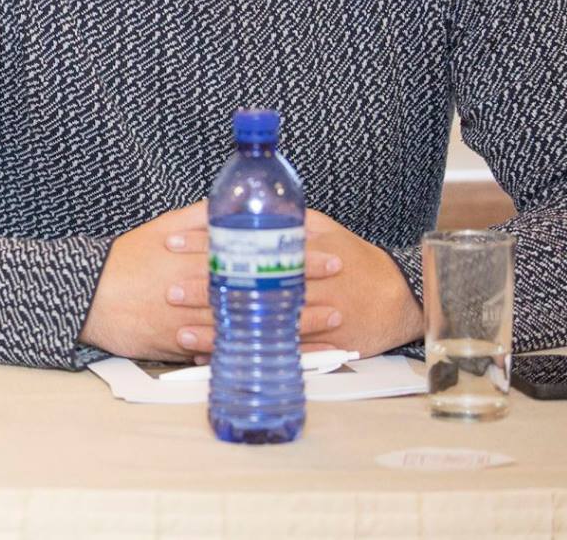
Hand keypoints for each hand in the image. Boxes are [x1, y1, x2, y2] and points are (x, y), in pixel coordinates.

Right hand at [80, 201, 345, 360]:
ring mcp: (196, 320)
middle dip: (304, 287)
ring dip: (295, 321)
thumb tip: (225, 205)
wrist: (91, 296)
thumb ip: (196, 219)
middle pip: (262, 288)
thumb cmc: (126, 260)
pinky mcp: (188, 346)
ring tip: (332, 321)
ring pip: (255, 321)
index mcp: (198, 257)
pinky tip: (291, 355)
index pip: (258, 254)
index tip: (327, 250)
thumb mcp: (160, 229)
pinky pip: (235, 351)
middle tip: (342, 287)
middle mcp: (201, 289)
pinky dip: (264, 352)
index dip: (294, 254)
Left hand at [162, 209, 422, 357]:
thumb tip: (240, 206)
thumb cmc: (354, 257)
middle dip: (204, 290)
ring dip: (219, 330)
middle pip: (245, 287)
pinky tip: (219, 359)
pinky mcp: (318, 347)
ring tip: (181, 333)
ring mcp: (310, 318)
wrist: (398, 297)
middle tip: (168, 291)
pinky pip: (273, 354)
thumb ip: (283, 220)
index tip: (171, 242)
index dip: (205, 243)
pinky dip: (246, 356)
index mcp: (298, 249)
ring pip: (256, 325)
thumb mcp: (322, 228)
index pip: (242, 243)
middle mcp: (302, 284)